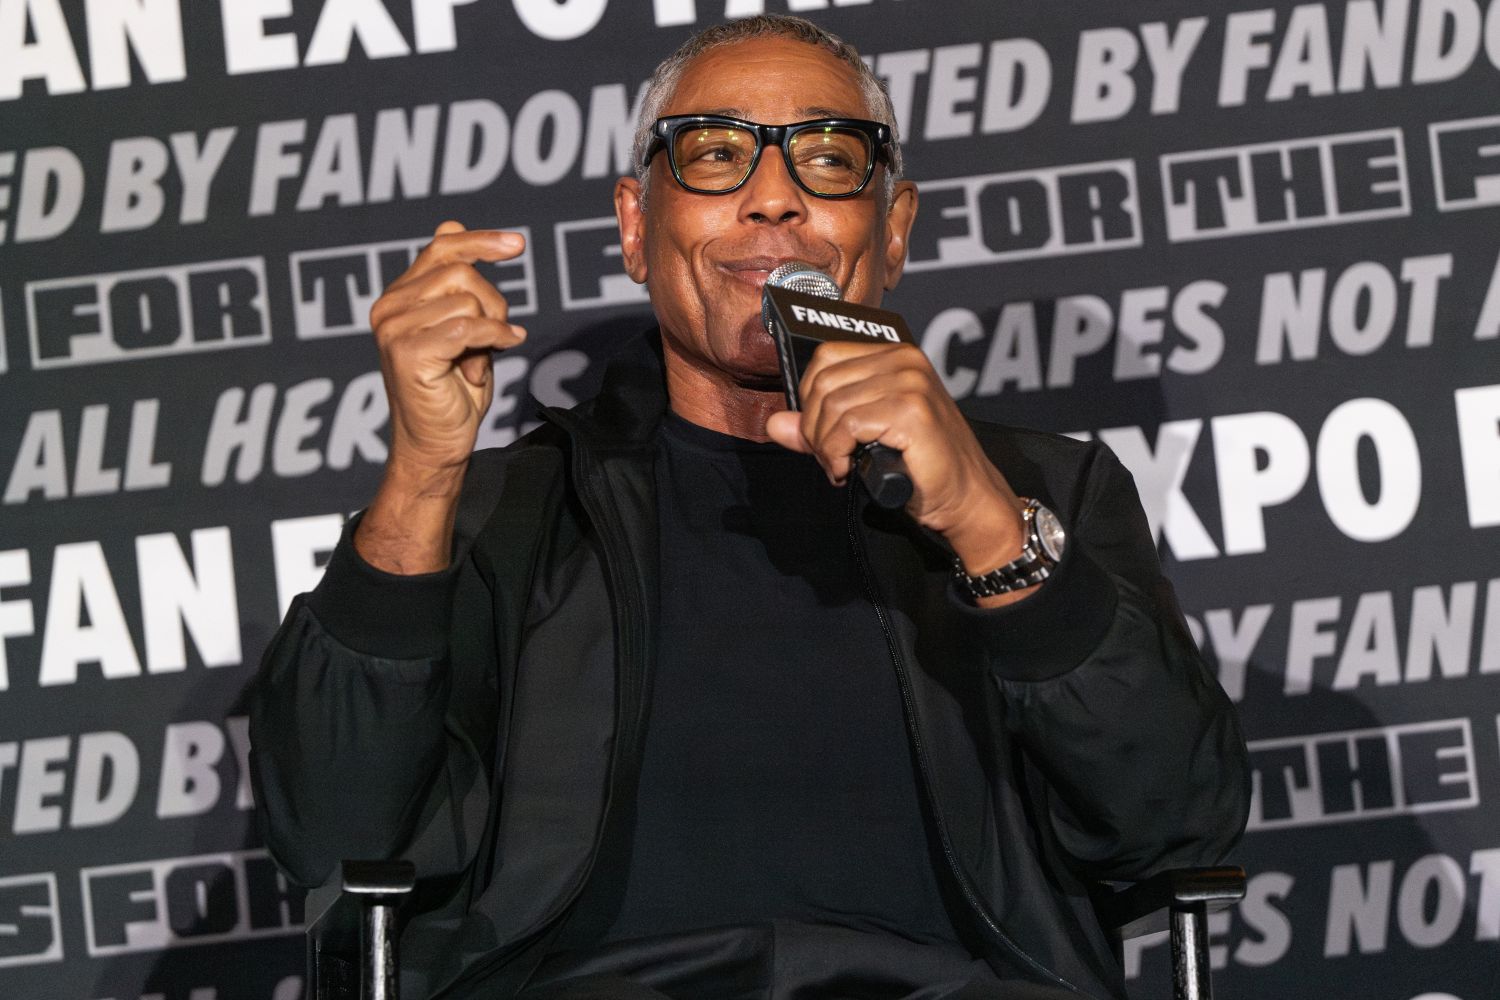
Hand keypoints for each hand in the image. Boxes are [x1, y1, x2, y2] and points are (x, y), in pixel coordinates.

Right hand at [357, 221, 526, 572]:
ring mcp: (394, 328)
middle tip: (496, 340)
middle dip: (494, 304)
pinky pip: (468, 326)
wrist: (438, 444)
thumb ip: (456, 285)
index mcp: (399, 296)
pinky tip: (497, 357)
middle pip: (462, 272)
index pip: (442, 247)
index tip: (516, 245)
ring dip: (490, 332)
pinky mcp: (408, 352)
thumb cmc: (452, 391)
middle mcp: (389, 307)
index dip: (481, 240)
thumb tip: (452, 224)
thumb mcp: (461, 329)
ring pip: (468, 299)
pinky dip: (494, 338)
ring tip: (478, 363)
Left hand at [764, 341, 1031, 593]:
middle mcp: (905, 360)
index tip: (820, 434)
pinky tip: (848, 470)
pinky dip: (836, 453)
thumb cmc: (921, 468)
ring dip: (824, 445)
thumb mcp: (863, 439)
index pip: (827, 356)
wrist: (965, 498)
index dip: (811, 397)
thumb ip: (820, 427)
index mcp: (895, 356)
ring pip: (831, 404)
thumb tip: (775, 423)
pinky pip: (847, 425)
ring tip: (840, 466)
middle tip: (829, 458)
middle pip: (824, 381)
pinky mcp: (912, 410)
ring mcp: (910, 382)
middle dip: (814, 426)